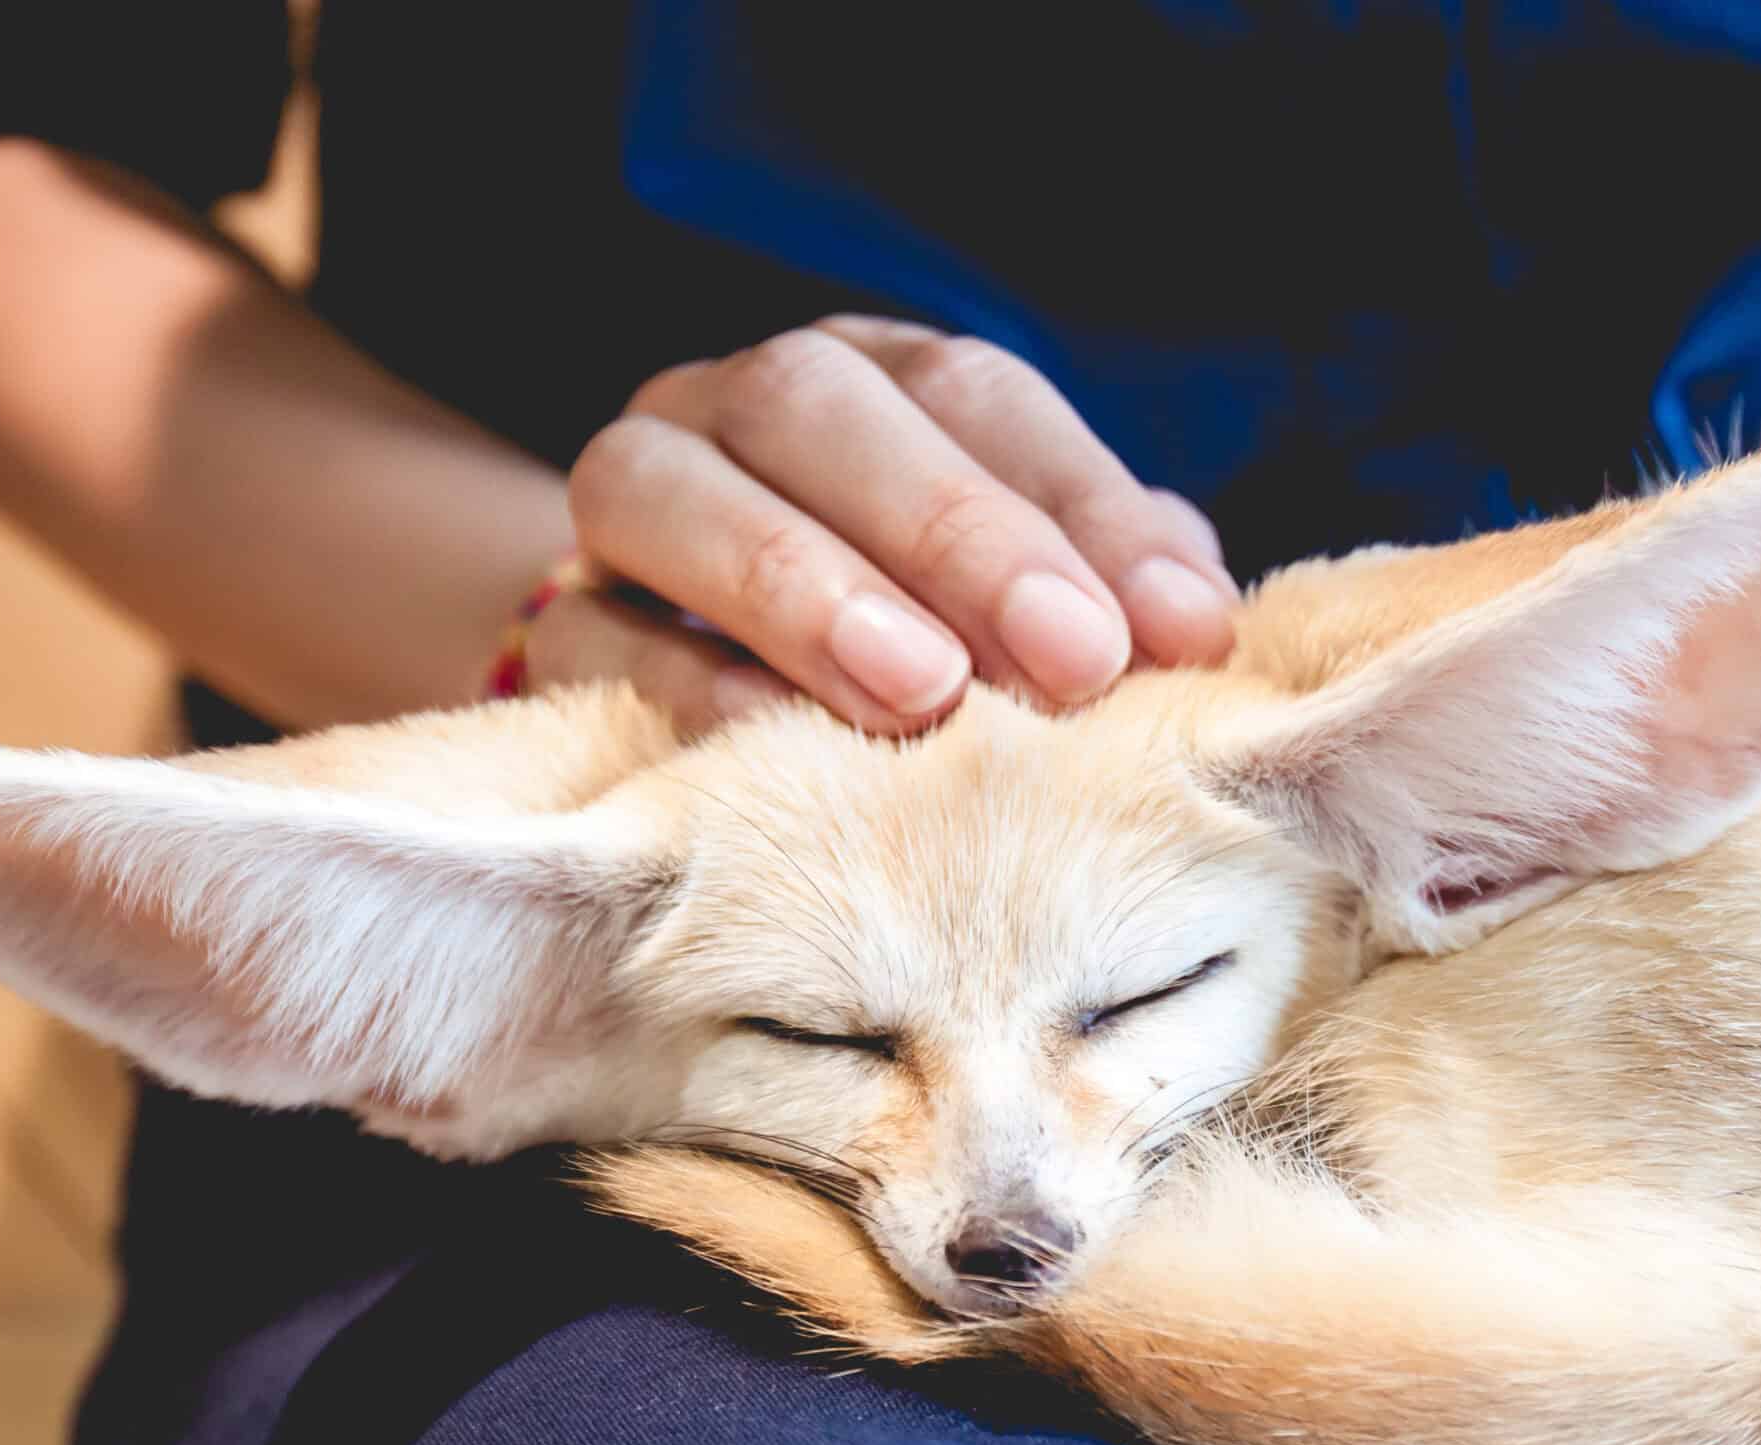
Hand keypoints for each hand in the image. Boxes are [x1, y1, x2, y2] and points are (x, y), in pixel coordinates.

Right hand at [541, 317, 1238, 731]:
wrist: (706, 699)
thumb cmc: (933, 654)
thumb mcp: (1034, 608)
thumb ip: (1113, 593)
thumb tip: (1198, 624)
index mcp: (876, 380)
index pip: (973, 392)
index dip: (1081, 503)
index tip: (1175, 630)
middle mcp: (738, 406)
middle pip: (819, 405)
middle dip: (954, 531)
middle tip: (1069, 660)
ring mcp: (631, 502)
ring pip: (669, 484)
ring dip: (804, 583)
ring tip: (923, 693)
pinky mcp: (562, 624)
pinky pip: (600, 634)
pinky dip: (690, 686)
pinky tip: (784, 748)